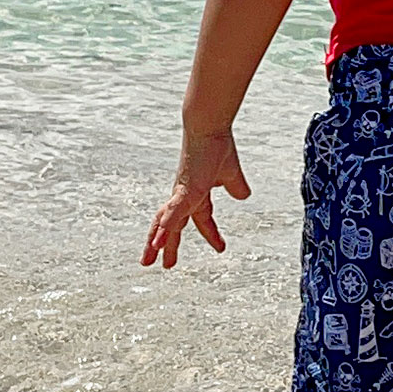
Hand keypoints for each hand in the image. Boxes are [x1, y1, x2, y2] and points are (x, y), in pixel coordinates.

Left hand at [143, 128, 250, 268]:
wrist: (209, 127)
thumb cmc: (217, 144)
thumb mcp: (231, 173)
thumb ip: (236, 186)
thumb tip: (243, 196)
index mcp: (196, 192)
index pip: (202, 217)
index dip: (211, 233)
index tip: (221, 248)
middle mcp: (184, 195)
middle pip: (172, 225)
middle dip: (167, 245)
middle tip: (161, 264)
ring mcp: (182, 194)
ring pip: (166, 223)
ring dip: (157, 242)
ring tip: (149, 260)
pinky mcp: (184, 191)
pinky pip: (173, 215)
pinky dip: (164, 230)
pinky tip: (158, 244)